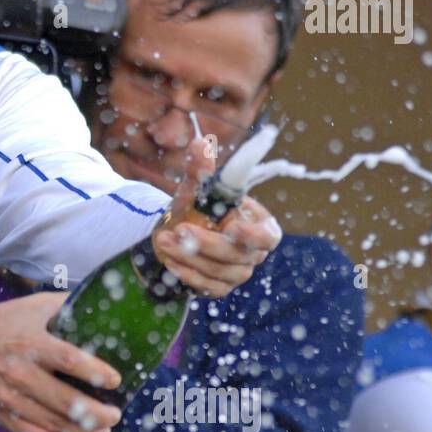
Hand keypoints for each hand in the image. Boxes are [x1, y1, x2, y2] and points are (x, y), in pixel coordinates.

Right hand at [0, 292, 122, 431]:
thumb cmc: (2, 322)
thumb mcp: (33, 305)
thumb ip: (66, 306)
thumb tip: (102, 304)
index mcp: (30, 343)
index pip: (68, 360)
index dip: (95, 372)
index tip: (115, 380)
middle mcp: (20, 373)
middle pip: (64, 401)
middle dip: (96, 413)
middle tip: (116, 415)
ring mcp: (10, 397)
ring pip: (51, 425)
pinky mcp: (1, 413)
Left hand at [153, 137, 282, 295]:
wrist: (177, 229)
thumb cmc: (197, 206)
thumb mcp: (198, 188)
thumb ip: (202, 169)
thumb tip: (199, 144)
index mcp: (258, 224)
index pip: (268, 236)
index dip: (254, 235)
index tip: (232, 227)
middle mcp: (253, 252)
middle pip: (238, 255)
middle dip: (207, 243)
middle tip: (179, 229)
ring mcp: (237, 272)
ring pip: (219, 272)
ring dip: (189, 256)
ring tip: (163, 239)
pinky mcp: (219, 287)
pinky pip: (207, 286)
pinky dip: (187, 274)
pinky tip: (169, 260)